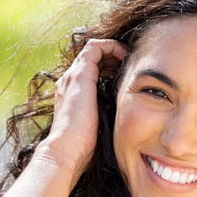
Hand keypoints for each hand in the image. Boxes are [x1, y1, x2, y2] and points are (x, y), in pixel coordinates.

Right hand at [37, 38, 127, 175]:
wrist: (66, 150)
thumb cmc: (83, 147)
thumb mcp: (97, 128)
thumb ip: (106, 117)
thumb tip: (126, 122)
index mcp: (72, 95)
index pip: (90, 72)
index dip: (108, 67)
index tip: (125, 75)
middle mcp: (69, 82)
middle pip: (91, 59)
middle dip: (111, 58)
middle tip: (129, 63)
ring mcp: (73, 77)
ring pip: (93, 50)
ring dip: (113, 50)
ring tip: (129, 57)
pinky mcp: (80, 75)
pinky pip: (95, 48)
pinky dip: (111, 47)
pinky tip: (125, 56)